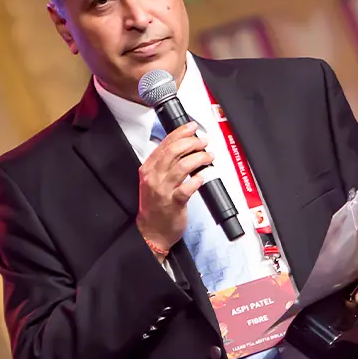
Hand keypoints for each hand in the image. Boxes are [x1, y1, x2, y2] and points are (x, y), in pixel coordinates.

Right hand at [136, 122, 208, 256]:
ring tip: (208, 156)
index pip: (165, 144)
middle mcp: (154, 177)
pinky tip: (205, 175)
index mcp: (148, 169)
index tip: (192, 127)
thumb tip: (184, 146)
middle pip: (174, 151)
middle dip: (192, 142)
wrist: (151, 231)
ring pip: (183, 166)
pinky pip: (188, 187)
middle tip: (204, 142)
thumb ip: (165, 164)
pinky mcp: (174, 202)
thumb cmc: (155, 205)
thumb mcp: (154, 180)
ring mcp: (163, 190)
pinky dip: (198, 178)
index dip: (181, 132)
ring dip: (199, 158)